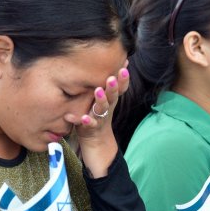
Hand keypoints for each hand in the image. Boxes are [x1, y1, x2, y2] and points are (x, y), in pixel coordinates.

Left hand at [65, 61, 129, 176]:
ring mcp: (100, 120)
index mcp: (109, 101)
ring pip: (102, 109)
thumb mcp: (101, 102)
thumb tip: (109, 68)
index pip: (119, 88)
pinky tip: (84, 118)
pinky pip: (90, 125)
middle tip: (113, 76)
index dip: (123, 77)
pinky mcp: (91, 130)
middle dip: (114, 86)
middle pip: (113, 96)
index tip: (125, 64)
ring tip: (97, 90)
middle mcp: (107, 109)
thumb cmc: (97, 119)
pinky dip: (87, 121)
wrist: (98, 146)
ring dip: (101, 100)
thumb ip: (104, 88)